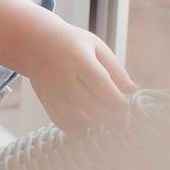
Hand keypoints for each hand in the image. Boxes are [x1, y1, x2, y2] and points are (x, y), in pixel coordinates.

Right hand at [25, 24, 139, 133]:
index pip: (102, 86)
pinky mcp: (45, 101)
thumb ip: (116, 69)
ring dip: (95, 122)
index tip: (126, 107)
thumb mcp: (97, 47)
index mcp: (80, 59)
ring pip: (77, 118)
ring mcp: (52, 90)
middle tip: (120, 117)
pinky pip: (62, 122)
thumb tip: (132, 90)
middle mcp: (64, 76)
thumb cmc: (73, 43)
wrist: (36, 42)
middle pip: (91, 106)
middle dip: (110, 116)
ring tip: (103, 116)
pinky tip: (86, 119)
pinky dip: (78, 127)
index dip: (117, 102)